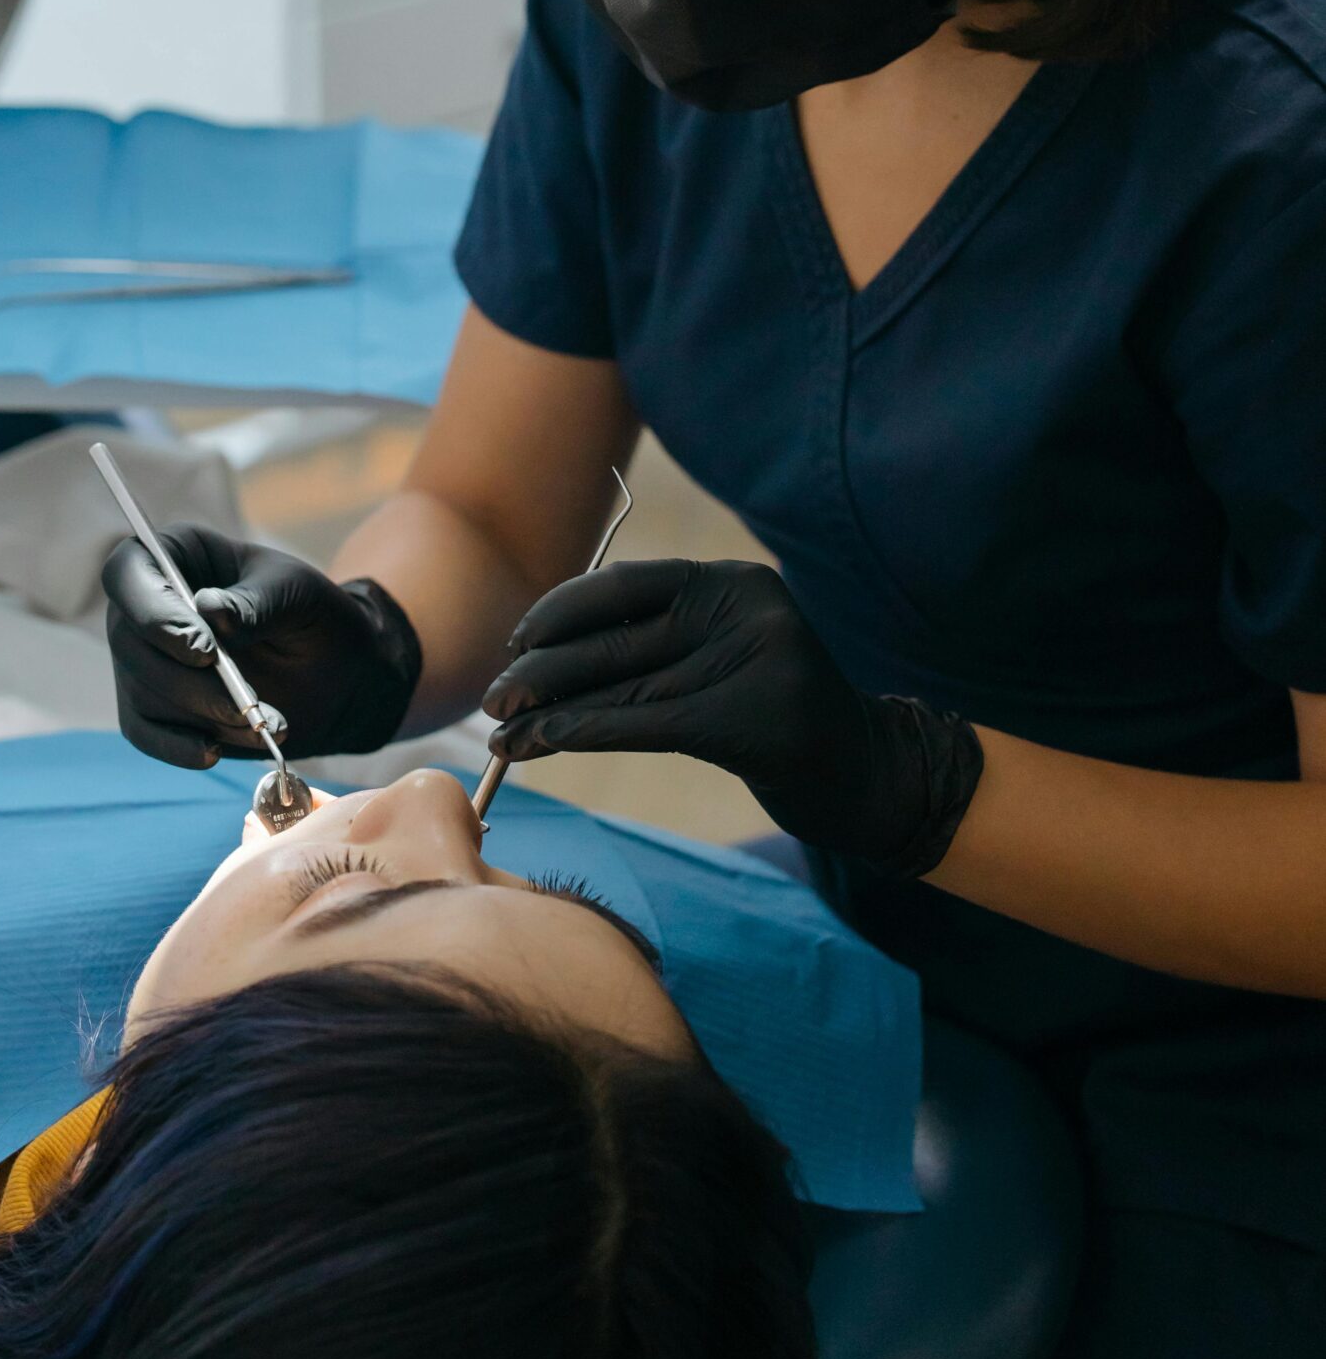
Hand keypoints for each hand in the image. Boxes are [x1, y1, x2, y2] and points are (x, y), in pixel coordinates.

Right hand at [103, 524, 420, 769]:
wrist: (331, 670)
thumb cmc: (309, 613)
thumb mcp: (296, 593)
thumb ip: (256, 602)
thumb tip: (211, 612)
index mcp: (175, 555)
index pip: (127, 574)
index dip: (152, 613)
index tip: (202, 649)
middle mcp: (147, 606)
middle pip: (129, 643)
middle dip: (187, 680)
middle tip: (244, 702)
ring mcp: (146, 660)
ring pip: (142, 692)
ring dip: (202, 714)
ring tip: (263, 723)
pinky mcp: (155, 708)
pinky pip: (145, 733)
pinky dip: (179, 747)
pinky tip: (213, 753)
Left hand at [483, 557, 982, 876]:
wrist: (868, 776)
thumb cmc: (779, 720)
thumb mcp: (724, 661)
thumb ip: (657, 645)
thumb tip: (543, 655)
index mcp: (734, 581)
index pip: (625, 583)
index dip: (561, 611)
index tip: (515, 642)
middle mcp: (745, 608)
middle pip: (615, 638)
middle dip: (542, 668)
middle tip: (490, 697)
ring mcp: (755, 660)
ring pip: (621, 686)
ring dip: (549, 713)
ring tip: (499, 736)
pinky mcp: (751, 720)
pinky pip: (643, 723)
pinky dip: (582, 733)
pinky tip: (539, 746)